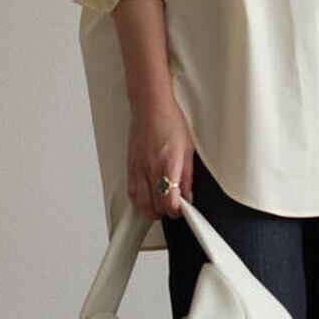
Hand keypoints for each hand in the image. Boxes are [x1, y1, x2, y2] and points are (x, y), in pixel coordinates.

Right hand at [127, 96, 194, 220]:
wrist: (150, 106)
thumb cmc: (169, 121)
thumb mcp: (188, 149)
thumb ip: (187, 176)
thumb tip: (188, 195)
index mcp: (167, 166)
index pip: (169, 203)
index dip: (178, 212)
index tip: (183, 209)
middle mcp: (150, 170)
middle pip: (153, 208)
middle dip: (164, 212)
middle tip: (173, 206)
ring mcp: (138, 169)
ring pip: (140, 203)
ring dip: (150, 209)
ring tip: (160, 205)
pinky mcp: (130, 166)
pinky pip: (132, 191)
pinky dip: (139, 199)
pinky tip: (147, 195)